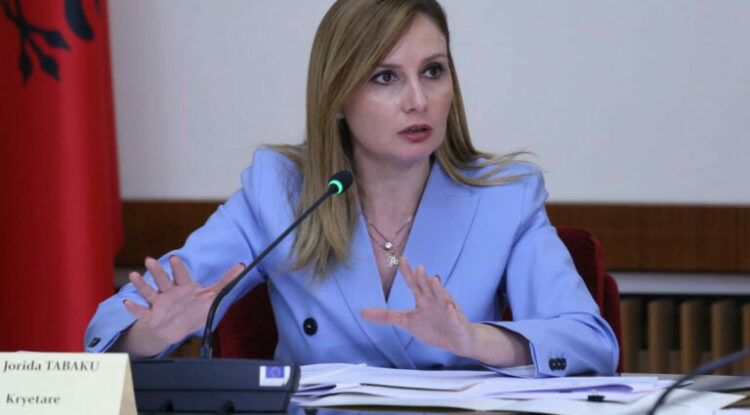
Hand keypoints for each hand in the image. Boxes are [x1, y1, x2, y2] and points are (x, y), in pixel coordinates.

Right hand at [123, 256, 244, 347]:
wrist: (182, 329)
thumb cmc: (196, 309)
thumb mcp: (212, 296)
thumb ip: (226, 281)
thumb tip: (242, 266)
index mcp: (184, 286)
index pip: (181, 275)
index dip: (178, 268)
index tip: (174, 258)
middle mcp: (169, 292)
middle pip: (162, 280)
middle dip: (157, 271)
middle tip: (149, 260)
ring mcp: (159, 304)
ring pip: (149, 292)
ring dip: (141, 285)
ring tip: (133, 275)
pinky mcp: (152, 317)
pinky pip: (142, 312)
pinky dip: (134, 308)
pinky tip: (126, 303)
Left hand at [361, 257, 474, 355]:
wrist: (457, 340)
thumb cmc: (433, 328)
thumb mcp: (407, 322)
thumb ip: (387, 316)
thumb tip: (362, 313)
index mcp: (423, 299)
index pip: (414, 283)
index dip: (408, 273)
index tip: (402, 259)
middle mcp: (435, 301)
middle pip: (427, 288)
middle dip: (423, 278)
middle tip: (418, 267)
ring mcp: (447, 310)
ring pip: (443, 298)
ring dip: (439, 289)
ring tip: (434, 279)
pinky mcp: (457, 323)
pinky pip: (454, 317)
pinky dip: (452, 312)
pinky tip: (450, 306)